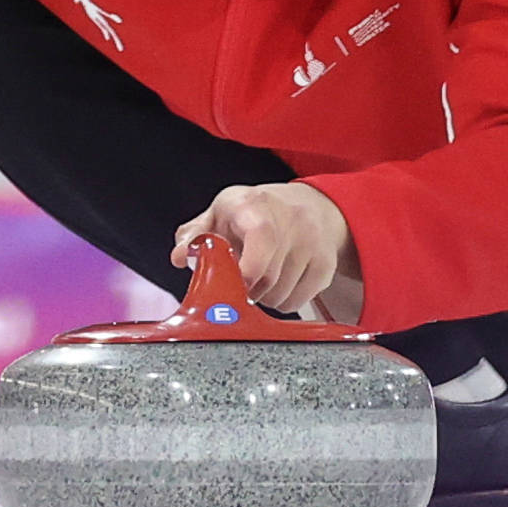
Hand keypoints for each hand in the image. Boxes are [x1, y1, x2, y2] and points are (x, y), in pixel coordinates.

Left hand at [175, 179, 360, 321]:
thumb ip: (196, 234)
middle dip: (246, 288)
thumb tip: (181, 256)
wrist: (311, 204)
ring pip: (280, 294)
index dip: (248, 267)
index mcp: (255, 204)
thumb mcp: (221, 212)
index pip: (261, 236)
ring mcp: (312, 242)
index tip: (235, 283)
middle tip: (240, 279)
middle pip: (266, 277)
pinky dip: (282, 302)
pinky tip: (279, 282)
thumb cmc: (257, 211)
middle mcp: (290, 220)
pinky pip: (297, 301)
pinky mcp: (326, 264)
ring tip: (260, 277)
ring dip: (263, 296)